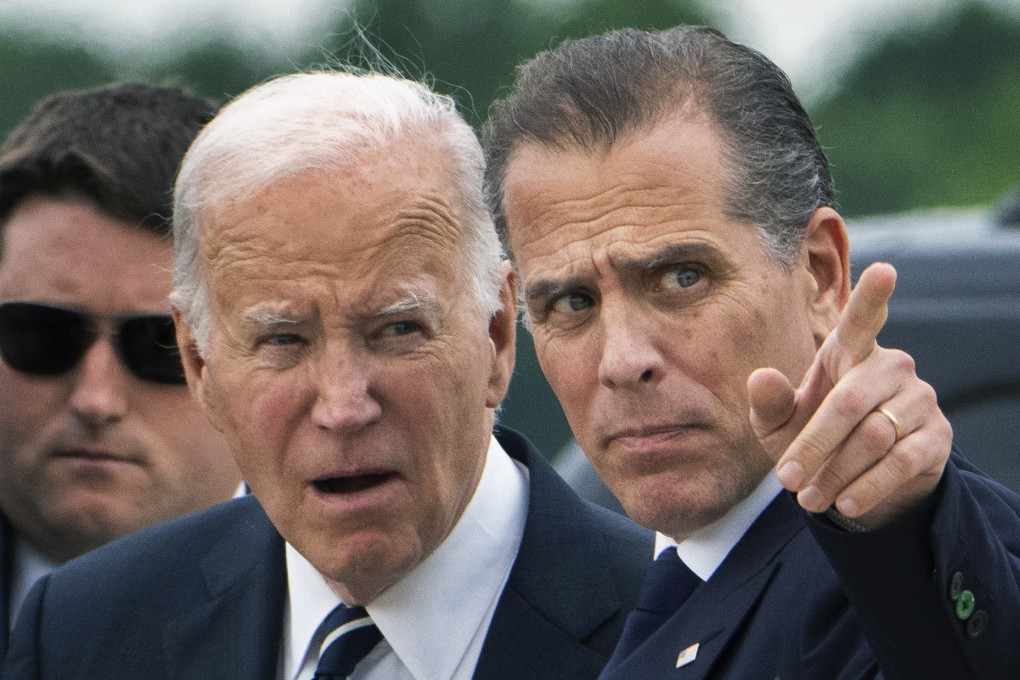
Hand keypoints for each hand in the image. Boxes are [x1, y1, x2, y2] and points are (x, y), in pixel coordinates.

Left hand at [748, 262, 951, 527]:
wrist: (854, 480)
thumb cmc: (811, 437)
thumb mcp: (779, 425)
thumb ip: (768, 403)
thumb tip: (761, 377)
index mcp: (848, 351)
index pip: (863, 319)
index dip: (873, 296)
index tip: (885, 269)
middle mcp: (889, 367)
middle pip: (848, 403)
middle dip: (812, 446)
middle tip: (786, 480)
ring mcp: (918, 399)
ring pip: (874, 436)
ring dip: (835, 473)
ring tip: (809, 499)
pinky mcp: (936, 435)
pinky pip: (901, 461)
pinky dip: (868, 487)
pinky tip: (845, 503)